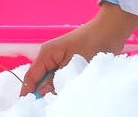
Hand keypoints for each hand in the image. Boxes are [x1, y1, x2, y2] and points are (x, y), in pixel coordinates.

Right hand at [19, 3, 137, 96]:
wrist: (110, 32)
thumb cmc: (92, 44)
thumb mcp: (73, 64)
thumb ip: (56, 79)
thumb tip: (42, 93)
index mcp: (46, 53)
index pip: (31, 76)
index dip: (27, 91)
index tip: (28, 105)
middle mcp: (49, 56)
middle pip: (39, 79)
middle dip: (42, 93)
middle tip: (47, 106)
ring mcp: (59, 60)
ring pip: (50, 80)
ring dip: (53, 89)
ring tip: (57, 100)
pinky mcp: (68, 63)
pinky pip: (60, 78)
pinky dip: (62, 85)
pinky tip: (66, 92)